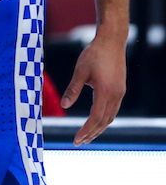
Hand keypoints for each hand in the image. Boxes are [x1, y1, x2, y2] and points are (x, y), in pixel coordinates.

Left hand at [61, 29, 125, 144]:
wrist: (111, 42)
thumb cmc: (93, 55)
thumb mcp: (80, 71)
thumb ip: (72, 89)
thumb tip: (64, 106)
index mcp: (105, 92)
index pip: (95, 118)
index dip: (86, 130)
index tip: (76, 139)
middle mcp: (116, 95)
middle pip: (104, 121)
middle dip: (92, 133)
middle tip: (79, 142)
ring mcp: (120, 93)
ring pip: (110, 116)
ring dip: (99, 127)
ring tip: (87, 136)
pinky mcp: (120, 89)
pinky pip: (112, 109)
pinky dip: (104, 118)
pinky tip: (96, 120)